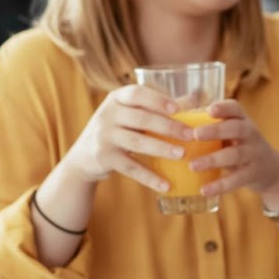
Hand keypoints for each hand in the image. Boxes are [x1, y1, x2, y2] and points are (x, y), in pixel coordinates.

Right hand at [63, 84, 190, 193]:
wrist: (83, 157)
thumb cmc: (118, 129)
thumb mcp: (129, 113)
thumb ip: (157, 106)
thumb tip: (194, 97)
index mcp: (116, 99)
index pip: (136, 93)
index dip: (157, 99)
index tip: (178, 108)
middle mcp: (107, 115)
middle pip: (141, 118)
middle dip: (168, 126)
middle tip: (190, 135)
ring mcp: (104, 137)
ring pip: (136, 142)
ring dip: (161, 148)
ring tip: (182, 154)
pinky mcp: (104, 158)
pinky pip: (130, 168)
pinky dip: (149, 177)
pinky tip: (166, 185)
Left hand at [190, 100, 278, 197]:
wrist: (270, 169)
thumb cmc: (239, 145)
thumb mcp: (231, 132)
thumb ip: (210, 125)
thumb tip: (171, 120)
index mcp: (242, 120)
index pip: (235, 109)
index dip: (224, 108)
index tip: (209, 110)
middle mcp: (250, 134)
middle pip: (236, 128)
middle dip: (216, 130)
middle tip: (195, 134)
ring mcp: (254, 154)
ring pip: (235, 154)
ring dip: (213, 159)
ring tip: (193, 166)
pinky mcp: (253, 174)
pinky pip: (237, 180)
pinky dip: (220, 185)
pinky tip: (204, 190)